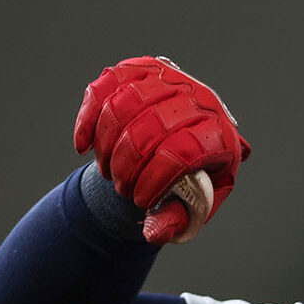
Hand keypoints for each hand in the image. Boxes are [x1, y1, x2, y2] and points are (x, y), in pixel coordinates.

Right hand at [74, 56, 251, 243]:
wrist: (177, 147)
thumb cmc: (188, 181)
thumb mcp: (191, 207)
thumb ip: (176, 220)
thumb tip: (153, 233)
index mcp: (220, 135)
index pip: (185, 150)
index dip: (156, 179)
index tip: (140, 201)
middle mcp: (198, 99)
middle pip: (151, 127)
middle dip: (127, 165)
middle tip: (121, 188)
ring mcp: (167, 79)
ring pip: (124, 104)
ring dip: (107, 145)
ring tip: (107, 169)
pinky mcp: (136, 70)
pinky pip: (104, 86)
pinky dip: (87, 119)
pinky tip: (83, 146)